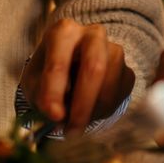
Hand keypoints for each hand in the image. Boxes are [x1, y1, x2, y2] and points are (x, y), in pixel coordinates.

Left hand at [22, 18, 134, 133]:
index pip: (60, 60)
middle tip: (71, 131)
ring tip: (75, 122)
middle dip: (82, 104)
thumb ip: (42, 96)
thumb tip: (57, 115)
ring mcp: (115, 51)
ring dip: (92, 112)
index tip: (52, 115)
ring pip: (110, 86)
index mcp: (64, 31)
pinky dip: (102, 112)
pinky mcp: (128, 71)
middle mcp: (93, 35)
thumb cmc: (49, 76)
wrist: (73, 73)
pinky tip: (89, 111)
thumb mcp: (35, 83)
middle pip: (94, 67)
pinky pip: (120, 96)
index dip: (55, 90)